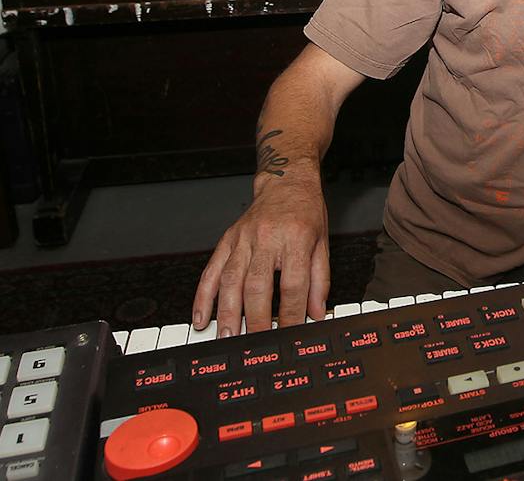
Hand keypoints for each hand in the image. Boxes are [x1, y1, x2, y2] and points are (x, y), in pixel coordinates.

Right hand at [192, 174, 328, 336]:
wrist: (287, 181)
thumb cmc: (306, 212)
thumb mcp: (322, 243)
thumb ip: (319, 280)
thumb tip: (316, 313)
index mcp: (296, 239)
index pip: (292, 283)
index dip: (291, 311)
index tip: (290, 331)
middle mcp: (267, 238)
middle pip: (257, 284)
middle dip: (255, 318)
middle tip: (256, 342)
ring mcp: (243, 239)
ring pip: (230, 280)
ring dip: (227, 312)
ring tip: (227, 336)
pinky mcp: (227, 240)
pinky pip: (211, 271)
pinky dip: (203, 296)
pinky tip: (201, 317)